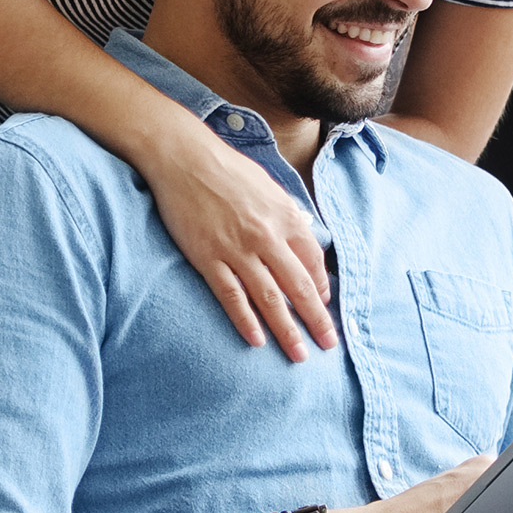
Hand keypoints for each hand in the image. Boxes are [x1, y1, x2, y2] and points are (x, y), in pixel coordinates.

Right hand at [133, 127, 335, 361]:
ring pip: (269, 299)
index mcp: (286, 217)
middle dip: (317, 320)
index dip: (321, 290)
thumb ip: (288, 214)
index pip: (313, 264)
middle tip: (329, 345)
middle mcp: (267, 237)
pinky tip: (256, 340)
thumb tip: (305, 233)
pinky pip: (231, 296)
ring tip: (299, 354)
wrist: (184, 158)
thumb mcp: (270, 187)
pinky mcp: (208, 258)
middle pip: (299, 288)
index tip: (323, 307)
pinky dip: (245, 320)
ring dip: (287, 330)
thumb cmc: (228, 169)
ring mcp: (237, 250)